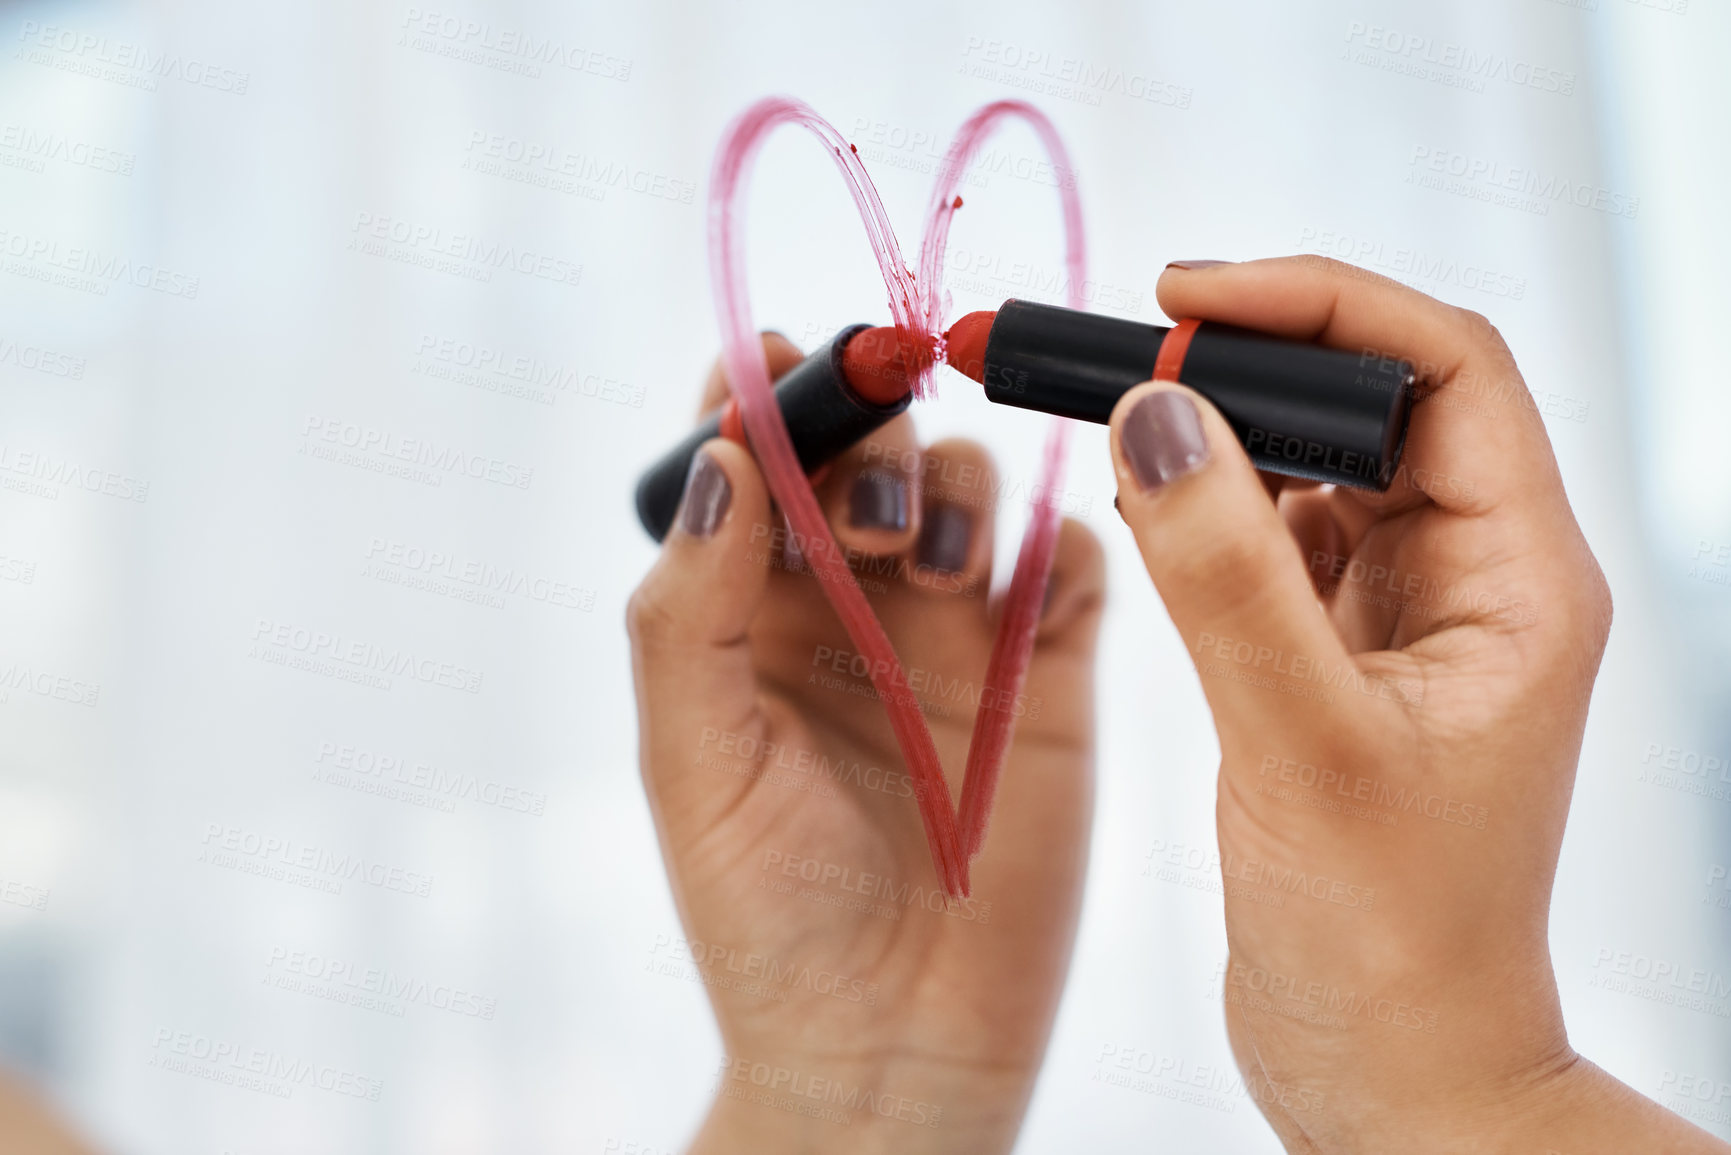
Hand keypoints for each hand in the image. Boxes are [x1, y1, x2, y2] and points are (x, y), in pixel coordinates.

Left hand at [627, 334, 1104, 1152]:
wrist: (893, 1044)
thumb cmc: (767, 916)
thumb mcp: (695, 762)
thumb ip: (692, 610)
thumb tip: (719, 456)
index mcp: (750, 615)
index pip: (748, 463)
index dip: (756, 394)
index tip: (765, 353)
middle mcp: (851, 605)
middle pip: (868, 450)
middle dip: (865, 435)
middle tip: (860, 513)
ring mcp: (956, 635)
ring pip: (971, 487)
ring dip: (954, 488)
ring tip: (927, 568)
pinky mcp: (1050, 675)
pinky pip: (1073, 563)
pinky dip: (1062, 543)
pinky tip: (1022, 592)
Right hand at [1107, 256, 1727, 1152]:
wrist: (1385, 1066)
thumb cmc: (1389, 936)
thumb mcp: (1302, 741)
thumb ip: (1224, 572)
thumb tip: (1152, 414)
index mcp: (1521, 579)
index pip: (1446, 369)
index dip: (1322, 307)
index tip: (1187, 292)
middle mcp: (1474, 579)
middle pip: (1377, 402)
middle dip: (1257, 358)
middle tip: (1133, 351)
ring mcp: (1402, 619)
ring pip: (1319, 468)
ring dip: (1224, 433)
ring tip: (1125, 428)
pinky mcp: (1335, 659)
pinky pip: (1274, 541)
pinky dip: (1208, 510)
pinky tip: (1148, 514)